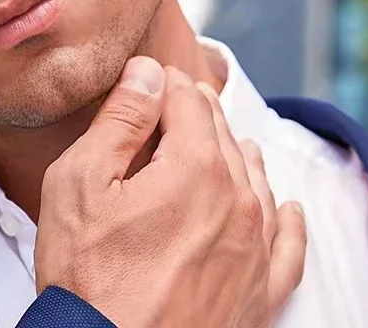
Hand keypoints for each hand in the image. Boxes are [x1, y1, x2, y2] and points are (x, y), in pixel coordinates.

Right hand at [34, 58, 306, 326]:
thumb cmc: (85, 274)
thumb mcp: (80, 181)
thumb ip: (120, 119)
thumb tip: (148, 73)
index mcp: (194, 168)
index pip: (187, 100)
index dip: (163, 82)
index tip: (148, 78)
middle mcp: (237, 203)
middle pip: (221, 135)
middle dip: (197, 112)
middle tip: (175, 101)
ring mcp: (253, 250)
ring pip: (255, 180)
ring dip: (235, 152)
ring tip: (222, 139)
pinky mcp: (258, 293)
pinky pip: (287, 247)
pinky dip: (286, 220)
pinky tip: (285, 208)